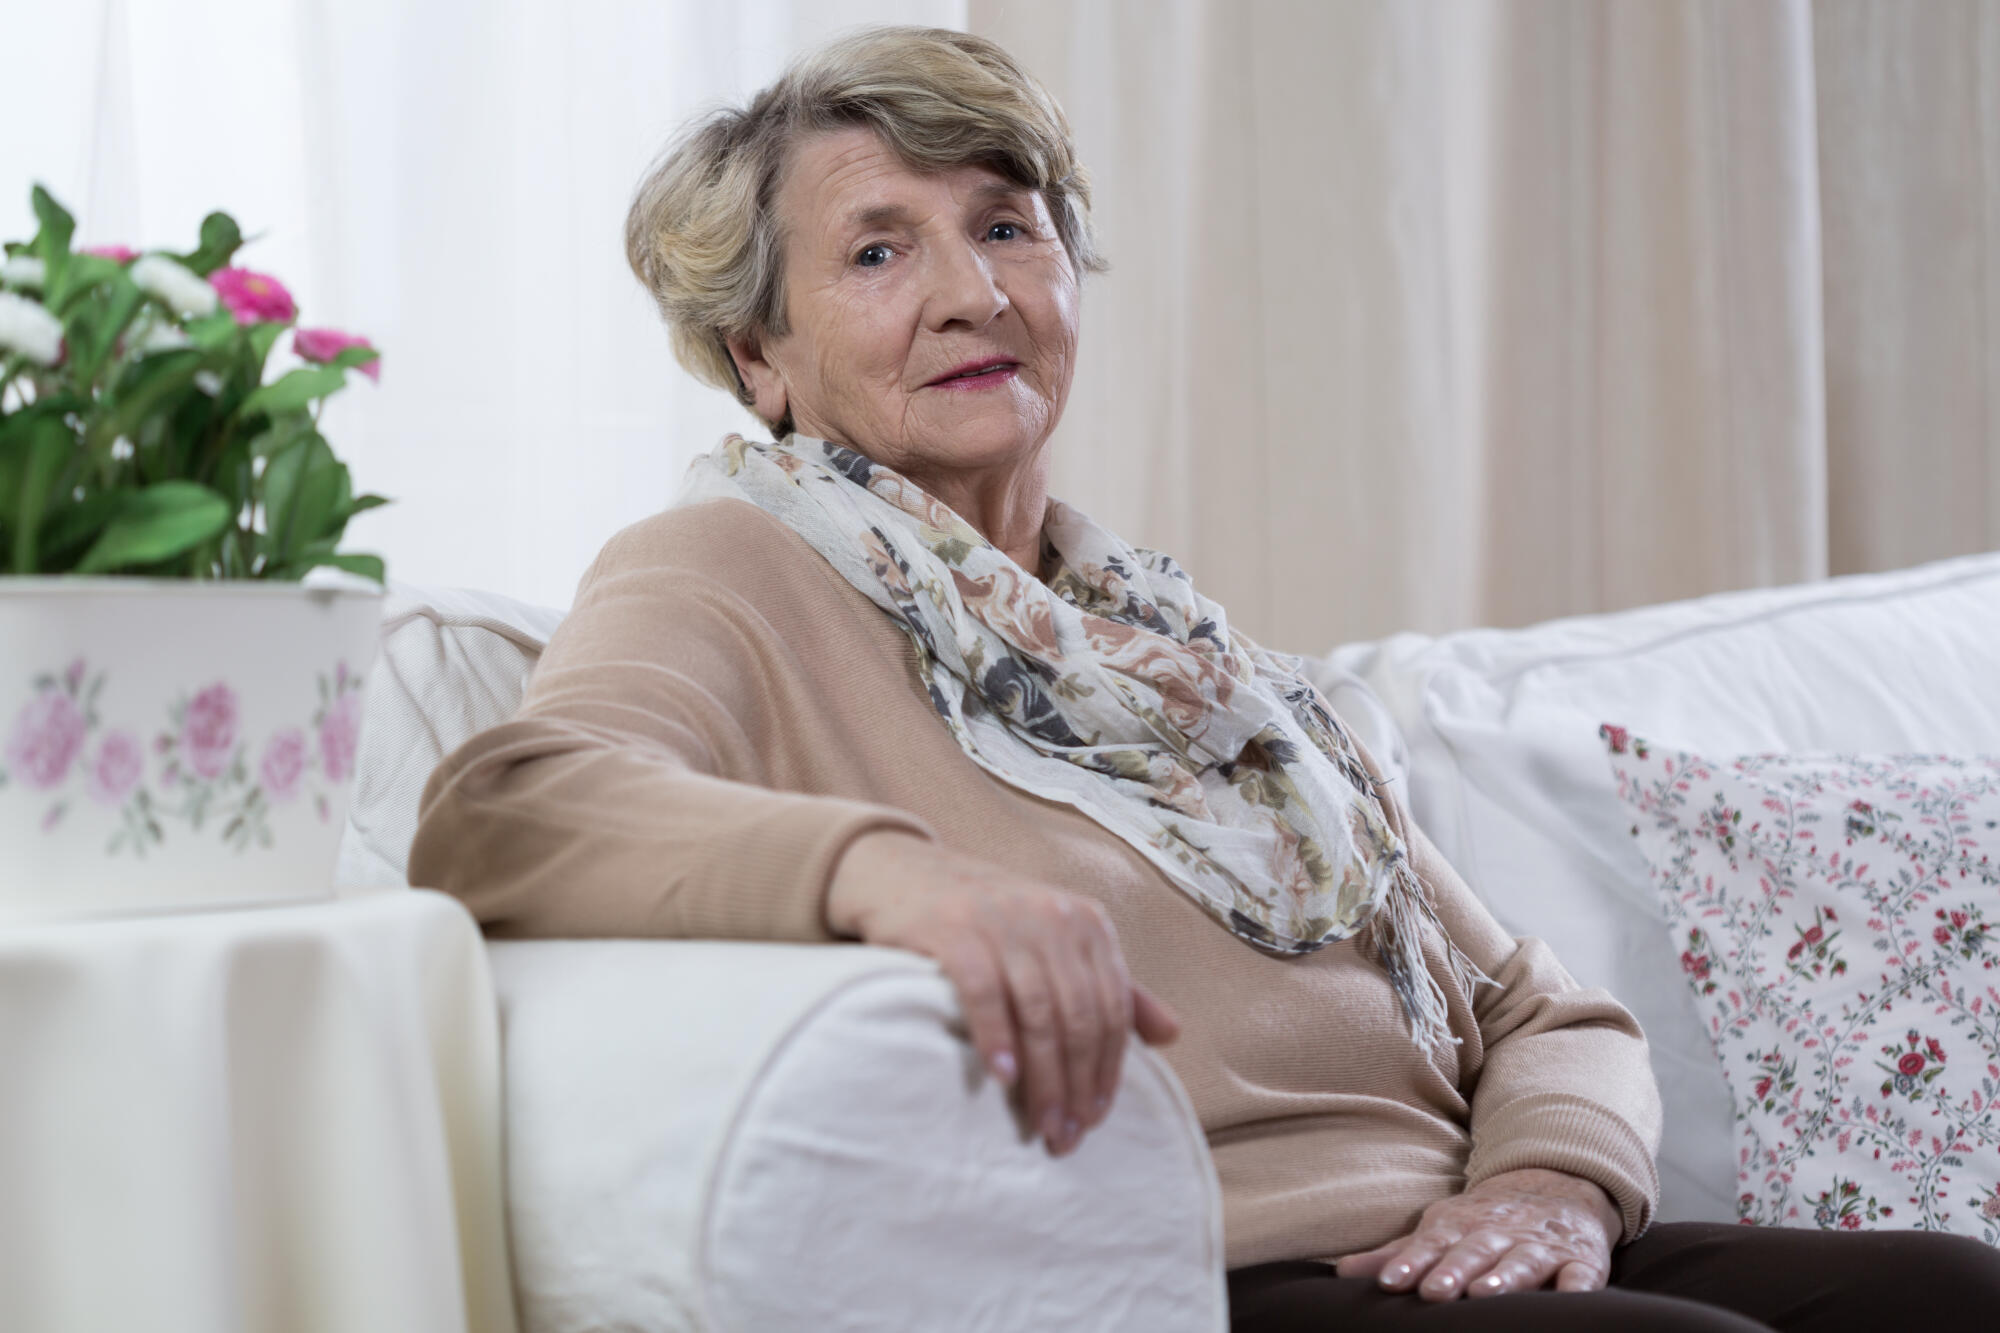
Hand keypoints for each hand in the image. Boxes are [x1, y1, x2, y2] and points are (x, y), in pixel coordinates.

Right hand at [826, 829, 1180, 1156]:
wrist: (906, 873)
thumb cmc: (989, 921)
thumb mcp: (1058, 943)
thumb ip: (1112, 986)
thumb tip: (1172, 1035)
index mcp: (1087, 923)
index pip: (1112, 1009)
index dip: (1108, 1070)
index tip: (1096, 1119)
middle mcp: (1053, 917)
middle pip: (1080, 1017)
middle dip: (1078, 1084)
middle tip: (1067, 1136)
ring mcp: (1004, 921)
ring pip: (1040, 1012)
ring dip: (1044, 1077)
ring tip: (1042, 1124)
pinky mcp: (955, 929)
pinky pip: (985, 992)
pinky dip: (997, 1038)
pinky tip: (1003, 1078)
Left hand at [1334, 1168, 1620, 1300]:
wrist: (1558, 1184)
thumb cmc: (1487, 1221)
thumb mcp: (1442, 1229)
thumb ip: (1398, 1254)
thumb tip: (1340, 1273)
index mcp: (1461, 1227)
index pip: (1431, 1245)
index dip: (1410, 1264)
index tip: (1390, 1284)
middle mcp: (1499, 1235)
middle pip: (1474, 1252)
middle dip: (1453, 1271)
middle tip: (1434, 1292)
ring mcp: (1541, 1247)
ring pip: (1523, 1262)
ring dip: (1506, 1278)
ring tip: (1486, 1294)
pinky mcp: (1581, 1261)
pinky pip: (1582, 1275)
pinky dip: (1579, 1287)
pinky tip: (1572, 1296)